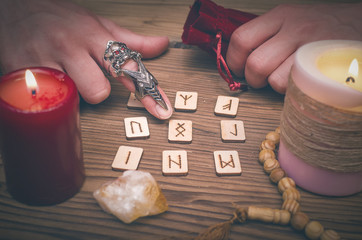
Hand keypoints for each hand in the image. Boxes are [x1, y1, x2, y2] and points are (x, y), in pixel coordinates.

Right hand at [0, 0, 171, 118]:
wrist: (13, 8)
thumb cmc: (58, 18)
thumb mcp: (97, 24)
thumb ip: (131, 39)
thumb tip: (161, 45)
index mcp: (92, 36)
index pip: (126, 66)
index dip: (146, 91)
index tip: (160, 109)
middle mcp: (69, 48)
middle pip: (98, 92)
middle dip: (95, 91)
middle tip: (85, 77)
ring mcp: (43, 62)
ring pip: (71, 98)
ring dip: (71, 93)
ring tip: (62, 75)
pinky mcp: (20, 77)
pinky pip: (46, 100)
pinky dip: (49, 95)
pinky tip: (44, 81)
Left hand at [226, 3, 361, 93]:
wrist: (360, 24)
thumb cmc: (323, 26)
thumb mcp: (292, 20)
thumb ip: (267, 35)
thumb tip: (240, 60)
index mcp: (281, 15)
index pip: (241, 39)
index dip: (234, 61)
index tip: (237, 70)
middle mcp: (294, 28)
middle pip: (255, 64)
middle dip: (253, 79)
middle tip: (260, 80)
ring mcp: (310, 47)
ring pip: (274, 79)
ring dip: (274, 87)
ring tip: (283, 80)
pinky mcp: (323, 66)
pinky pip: (295, 87)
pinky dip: (292, 91)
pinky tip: (298, 82)